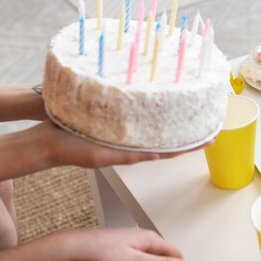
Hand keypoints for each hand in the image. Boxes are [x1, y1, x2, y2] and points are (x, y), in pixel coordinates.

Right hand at [37, 121, 212, 168]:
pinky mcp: (115, 120)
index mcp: (134, 152)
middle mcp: (133, 142)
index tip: (212, 138)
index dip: (192, 145)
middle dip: (190, 131)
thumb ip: (128, 156)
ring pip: (158, 127)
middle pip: (169, 137)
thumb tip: (156, 156)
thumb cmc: (71, 150)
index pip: (170, 150)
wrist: (47, 139)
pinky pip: (142, 117)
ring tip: (194, 112)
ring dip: (176, 121)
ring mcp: (125, 132)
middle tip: (211, 121)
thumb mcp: (100, 156)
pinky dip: (156, 112)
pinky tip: (162, 104)